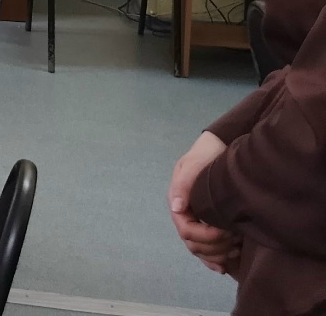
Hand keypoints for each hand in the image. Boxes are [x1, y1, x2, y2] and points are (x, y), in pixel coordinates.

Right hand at [169, 131, 239, 273]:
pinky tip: (225, 265)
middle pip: (192, 244)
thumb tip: (177, 207)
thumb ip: (184, 184)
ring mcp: (195, 220)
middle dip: (213, 248)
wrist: (219, 147)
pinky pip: (205, 249)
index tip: (226, 232)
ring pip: (199, 249)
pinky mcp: (206, 224)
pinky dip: (213, 260)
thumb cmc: (206, 155)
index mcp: (179, 201)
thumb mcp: (194, 165)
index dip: (205, 236)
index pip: (186, 230)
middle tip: (235, 244)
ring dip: (216, 255)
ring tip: (235, 252)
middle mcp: (185, 213)